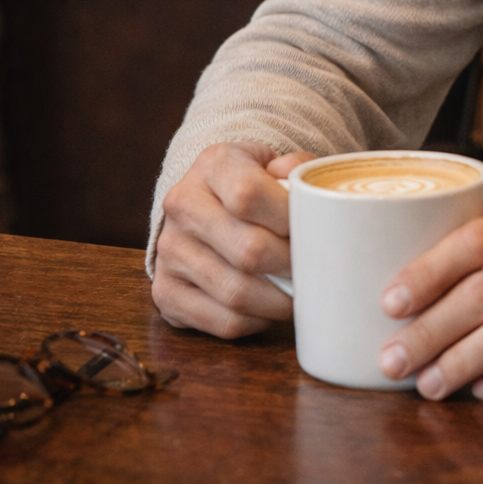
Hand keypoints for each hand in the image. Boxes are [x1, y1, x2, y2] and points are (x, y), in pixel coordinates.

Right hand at [151, 142, 315, 338]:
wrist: (207, 203)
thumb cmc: (254, 184)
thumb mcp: (274, 163)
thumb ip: (297, 168)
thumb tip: (303, 187)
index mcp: (213, 165)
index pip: (249, 195)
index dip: (290, 219)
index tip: (316, 230)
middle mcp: (183, 206)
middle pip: (248, 250)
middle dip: (293, 266)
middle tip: (316, 269)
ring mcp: (169, 251)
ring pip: (237, 292)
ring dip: (280, 300)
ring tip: (300, 291)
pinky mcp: (166, 292)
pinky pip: (224, 320)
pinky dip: (258, 321)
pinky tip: (270, 306)